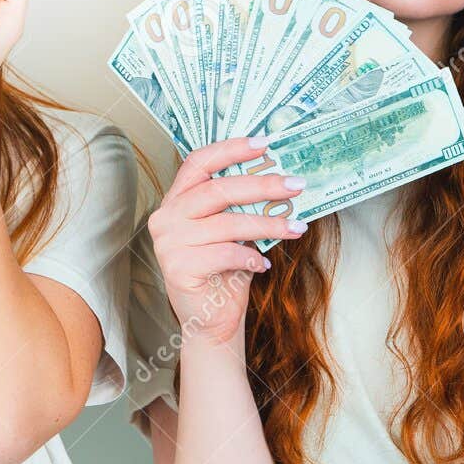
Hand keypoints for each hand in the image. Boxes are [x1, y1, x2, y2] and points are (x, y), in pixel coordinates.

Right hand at [146, 137, 308, 347]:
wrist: (211, 319)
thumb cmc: (224, 272)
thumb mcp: (233, 231)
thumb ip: (242, 206)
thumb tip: (280, 179)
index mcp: (177, 201)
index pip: (198, 162)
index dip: (230, 149)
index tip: (264, 144)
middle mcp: (167, 217)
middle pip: (217, 190)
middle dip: (262, 185)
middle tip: (295, 185)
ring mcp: (169, 243)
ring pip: (227, 223)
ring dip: (267, 224)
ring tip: (295, 227)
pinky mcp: (178, 268)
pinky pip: (224, 254)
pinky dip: (251, 258)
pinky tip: (264, 265)